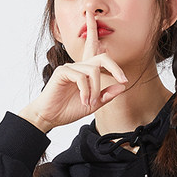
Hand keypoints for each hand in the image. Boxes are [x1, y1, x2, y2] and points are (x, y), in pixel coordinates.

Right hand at [19, 10, 126, 131]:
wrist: (50, 117)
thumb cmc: (69, 110)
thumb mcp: (94, 104)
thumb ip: (107, 95)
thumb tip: (122, 86)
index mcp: (87, 73)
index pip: (102, 59)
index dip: (115, 64)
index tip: (125, 79)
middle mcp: (79, 67)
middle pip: (102, 59)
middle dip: (115, 68)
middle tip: (123, 80)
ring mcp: (70, 68)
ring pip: (93, 71)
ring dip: (95, 90)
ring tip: (90, 103)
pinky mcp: (62, 71)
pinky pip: (80, 77)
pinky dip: (85, 91)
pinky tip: (83, 100)